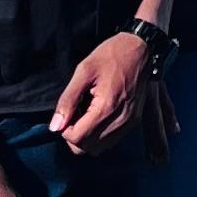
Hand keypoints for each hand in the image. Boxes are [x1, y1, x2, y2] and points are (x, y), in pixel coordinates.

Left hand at [48, 29, 151, 157]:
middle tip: (75, 113)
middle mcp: (121, 119)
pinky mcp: (134, 121)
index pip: (77, 138)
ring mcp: (130, 122)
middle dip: (75, 135)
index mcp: (107, 107)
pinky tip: (98, 115)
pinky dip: (99, 135)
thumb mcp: (83, 71)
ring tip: (86, 114)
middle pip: (87, 148)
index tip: (67, 112)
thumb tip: (55, 127)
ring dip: (87, 137)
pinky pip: (111, 141)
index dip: (65, 130)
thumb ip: (67, 100)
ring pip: (99, 149)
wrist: (141, 48)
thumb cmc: (111, 55)